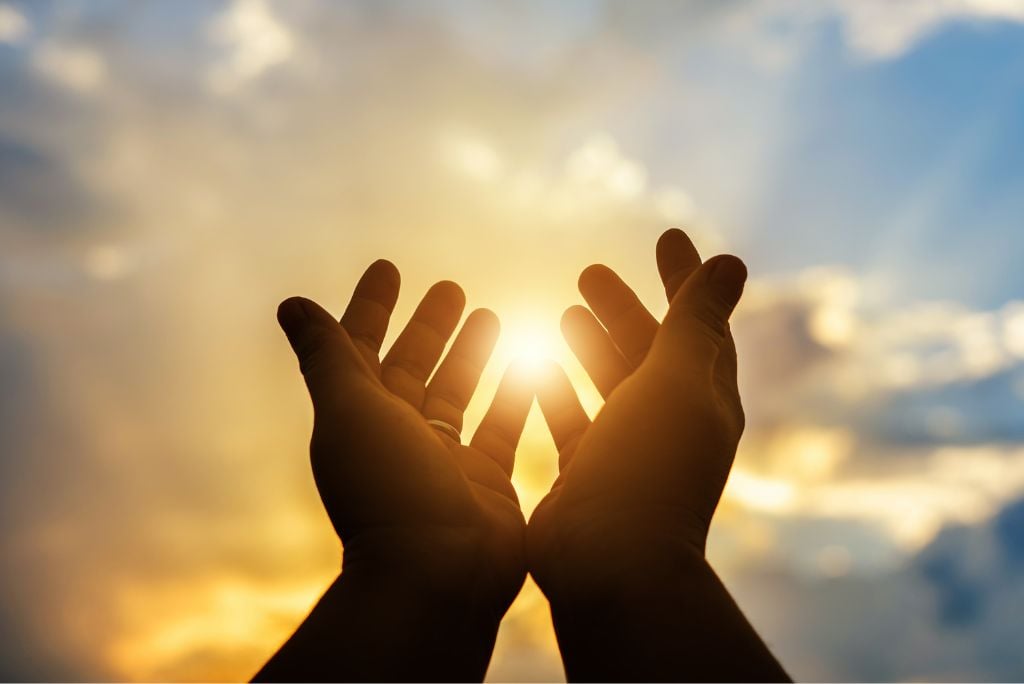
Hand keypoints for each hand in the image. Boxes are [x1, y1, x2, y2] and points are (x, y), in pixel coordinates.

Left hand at [263, 260, 531, 679]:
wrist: (438, 575)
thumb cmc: (388, 488)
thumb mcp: (349, 411)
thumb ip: (326, 356)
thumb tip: (291, 303)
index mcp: (360, 418)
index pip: (362, 348)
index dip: (371, 307)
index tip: (389, 267)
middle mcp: (399, 438)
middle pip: (415, 368)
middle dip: (430, 327)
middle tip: (452, 287)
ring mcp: (444, 461)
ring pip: (459, 395)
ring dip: (473, 356)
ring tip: (491, 315)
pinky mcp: (487, 482)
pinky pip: (502, 428)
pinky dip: (515, 396)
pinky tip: (533, 363)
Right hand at [529, 229, 745, 594]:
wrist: (610, 563)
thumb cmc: (648, 466)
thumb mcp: (678, 380)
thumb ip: (696, 320)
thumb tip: (733, 260)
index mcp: (704, 398)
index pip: (699, 324)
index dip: (685, 280)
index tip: (666, 236)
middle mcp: (669, 424)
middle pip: (649, 351)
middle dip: (624, 309)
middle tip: (589, 271)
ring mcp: (626, 452)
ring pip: (609, 385)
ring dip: (590, 346)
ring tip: (564, 311)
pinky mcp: (586, 475)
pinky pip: (572, 421)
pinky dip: (557, 391)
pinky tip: (533, 366)